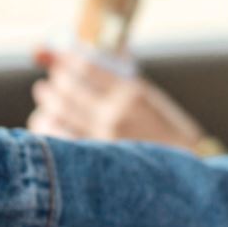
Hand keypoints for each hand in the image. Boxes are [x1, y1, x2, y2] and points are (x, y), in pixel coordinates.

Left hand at [28, 47, 205, 148]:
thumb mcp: (153, 98)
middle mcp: (115, 114)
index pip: (85, 67)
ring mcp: (103, 138)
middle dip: (52, 83)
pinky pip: (58, 139)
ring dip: (46, 104)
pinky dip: (46, 128)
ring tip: (45, 101)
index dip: (65, 59)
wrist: (182, 173)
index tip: (58, 59)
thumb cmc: (168, 132)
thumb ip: (124, 79)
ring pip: (57, 114)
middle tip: (47, 83)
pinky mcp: (95, 159)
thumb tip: (106, 54)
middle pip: (67, 89)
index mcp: (131, 92)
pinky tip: (46, 122)